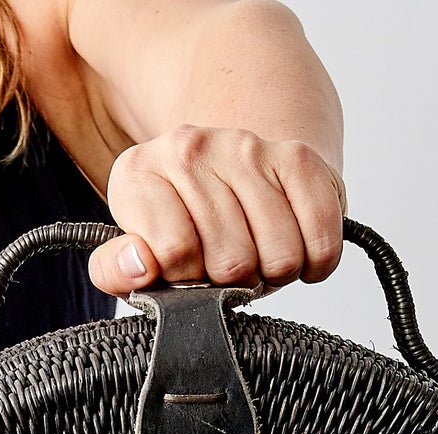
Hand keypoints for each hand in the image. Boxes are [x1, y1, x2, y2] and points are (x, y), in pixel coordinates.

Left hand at [89, 126, 345, 298]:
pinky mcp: (297, 154)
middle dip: (232, 284)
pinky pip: (320, 238)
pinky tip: (295, 250)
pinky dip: (315, 262)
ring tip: (256, 257)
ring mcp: (246, 145)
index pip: (173, 254)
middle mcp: (190, 148)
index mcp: (137, 173)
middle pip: (231, 261)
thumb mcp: (132, 256)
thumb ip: (116, 270)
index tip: (185, 272)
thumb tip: (139, 267)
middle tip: (225, 268)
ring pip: (279, 256)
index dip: (185, 281)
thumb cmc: (177, 231)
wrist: (226, 174)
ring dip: (274, 274)